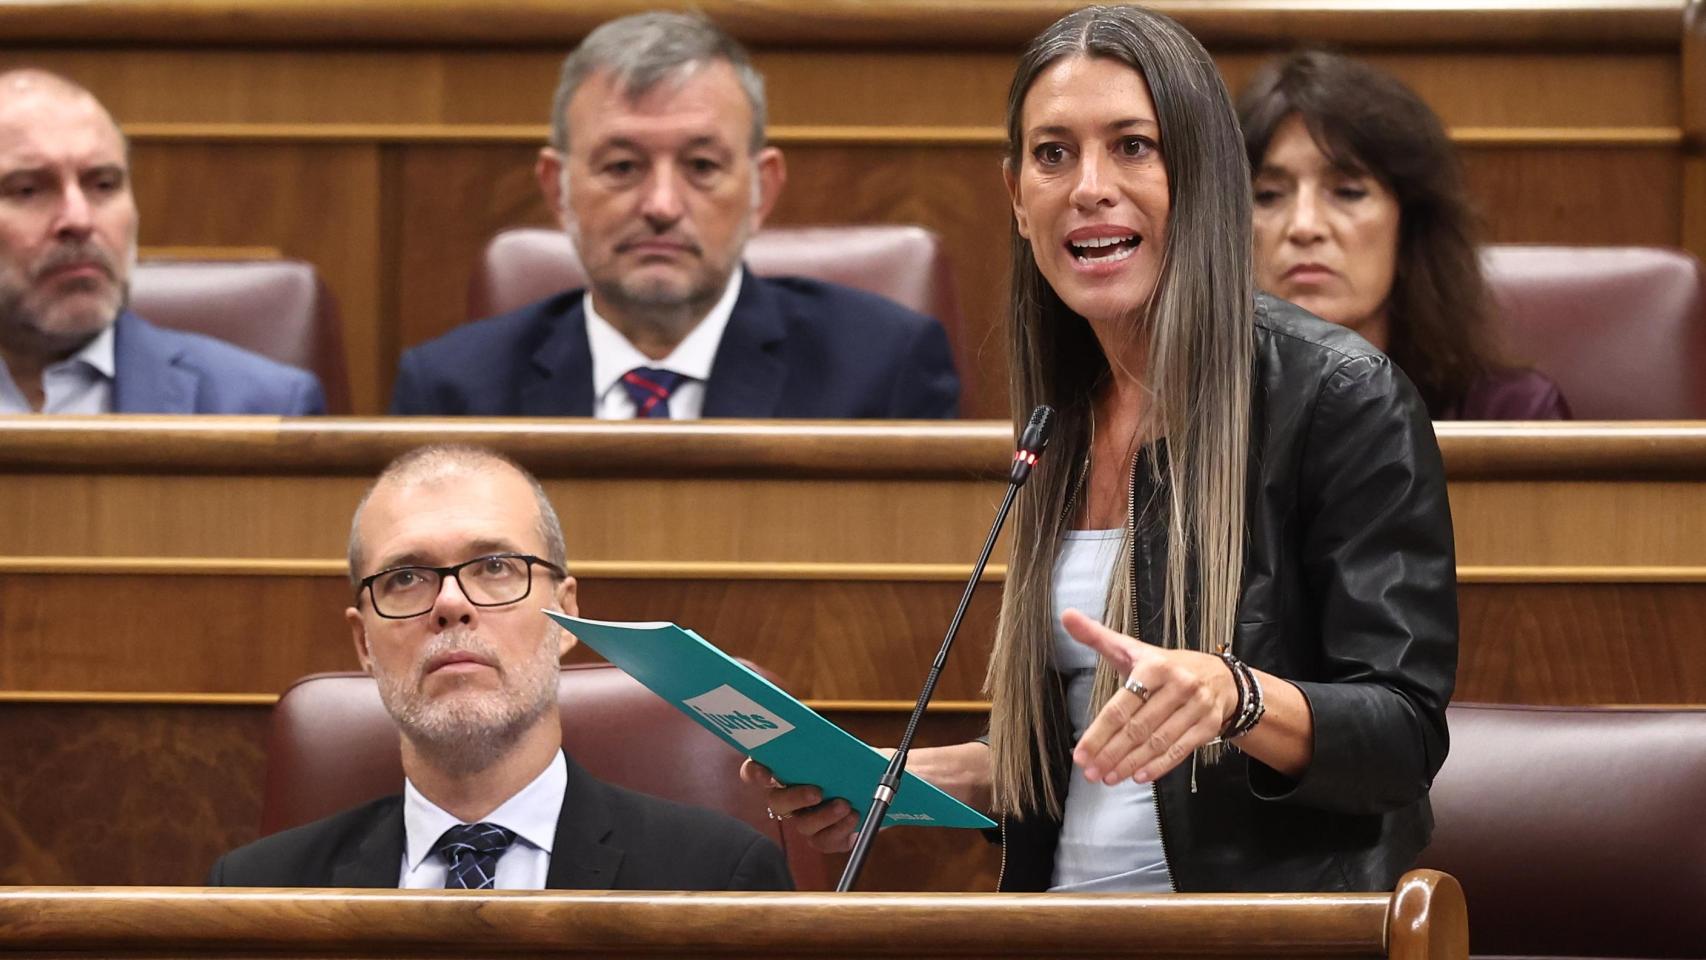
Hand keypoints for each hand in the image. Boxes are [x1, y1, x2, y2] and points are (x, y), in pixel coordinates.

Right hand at [739, 758, 858, 853]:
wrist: (871, 787)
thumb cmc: (851, 764)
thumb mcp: (841, 750)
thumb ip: (829, 747)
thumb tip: (830, 746)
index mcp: (785, 772)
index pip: (754, 771)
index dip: (754, 773)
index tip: (767, 774)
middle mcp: (789, 799)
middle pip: (777, 803)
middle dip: (795, 798)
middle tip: (817, 792)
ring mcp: (804, 820)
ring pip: (803, 825)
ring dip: (824, 815)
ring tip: (845, 805)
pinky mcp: (823, 838)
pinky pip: (825, 840)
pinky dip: (840, 829)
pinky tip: (854, 816)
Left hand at [1063, 608, 1237, 784]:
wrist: (1220, 677)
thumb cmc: (1165, 666)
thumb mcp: (1133, 649)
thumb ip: (1097, 636)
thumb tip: (1067, 615)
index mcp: (1154, 665)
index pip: (1121, 706)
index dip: (1098, 733)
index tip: (1079, 754)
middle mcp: (1178, 684)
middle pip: (1137, 727)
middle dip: (1110, 754)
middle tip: (1089, 773)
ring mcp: (1196, 706)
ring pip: (1157, 742)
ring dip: (1130, 764)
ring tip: (1107, 778)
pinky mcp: (1208, 725)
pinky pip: (1180, 750)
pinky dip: (1158, 766)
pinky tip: (1138, 777)